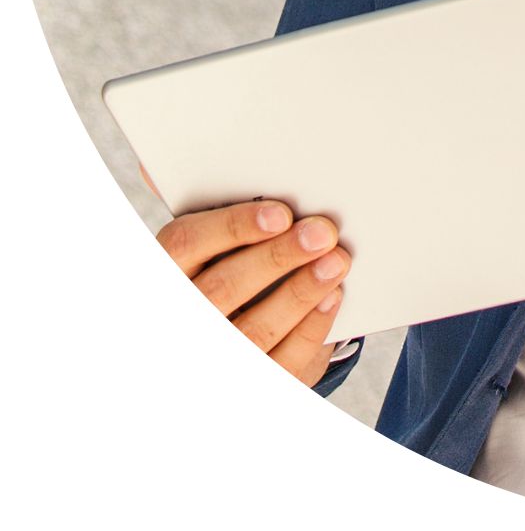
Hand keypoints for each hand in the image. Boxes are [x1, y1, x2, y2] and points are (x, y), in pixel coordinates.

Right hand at [152, 175, 350, 387]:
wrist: (226, 344)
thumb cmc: (224, 272)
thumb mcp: (208, 247)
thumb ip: (204, 209)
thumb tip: (157, 165)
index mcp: (163, 273)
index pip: (184, 244)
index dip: (232, 227)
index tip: (280, 212)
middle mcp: (180, 319)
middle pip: (222, 288)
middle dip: (277, 257)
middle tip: (323, 231)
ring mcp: (210, 360)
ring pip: (251, 332)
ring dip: (300, 292)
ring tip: (338, 260)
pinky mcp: (246, 389)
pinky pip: (279, 365)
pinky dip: (310, 330)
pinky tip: (332, 297)